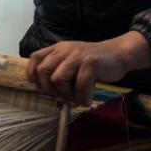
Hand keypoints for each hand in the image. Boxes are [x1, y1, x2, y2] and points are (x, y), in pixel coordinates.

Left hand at [26, 31, 150, 106]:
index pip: (36, 57)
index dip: (32, 74)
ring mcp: (77, 55)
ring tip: (76, 100)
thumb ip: (59, 69)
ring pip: (58, 78)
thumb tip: (46, 91)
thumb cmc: (94, 63)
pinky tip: (87, 101)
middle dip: (50, 90)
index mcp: (58, 49)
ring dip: (66, 95)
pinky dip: (82, 97)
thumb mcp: (72, 61)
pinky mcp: (90, 62)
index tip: (38, 87)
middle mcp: (65, 49)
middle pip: (43, 71)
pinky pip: (79, 84)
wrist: (118, 54)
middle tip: (62, 98)